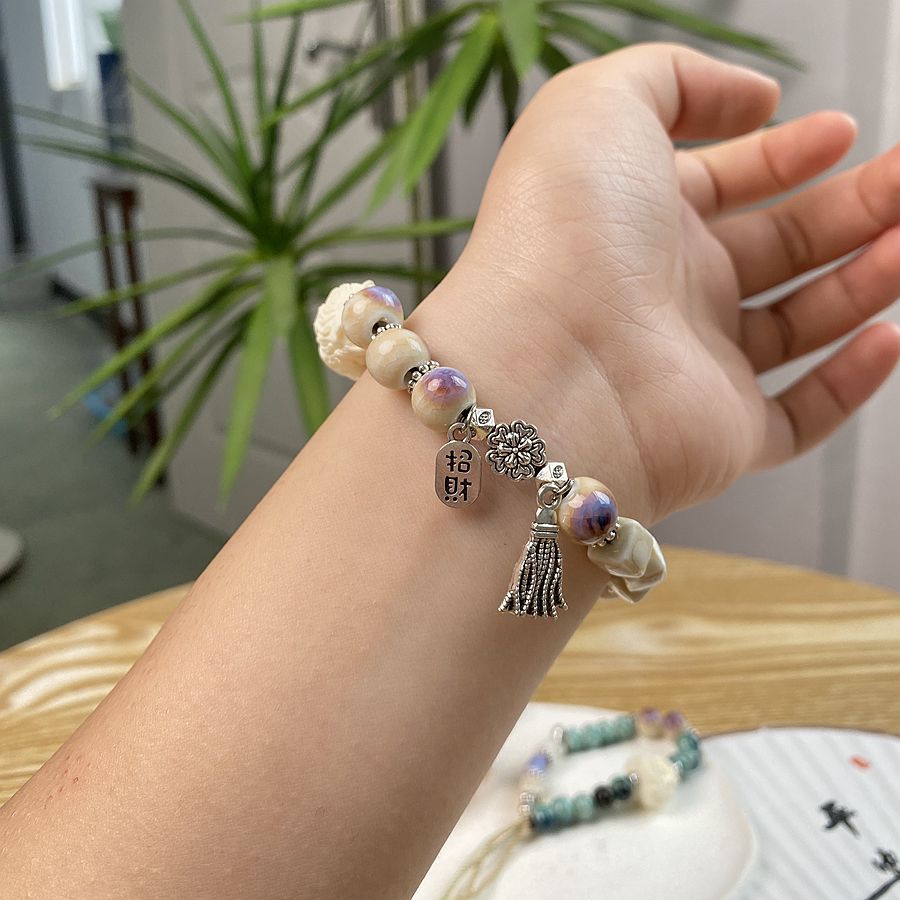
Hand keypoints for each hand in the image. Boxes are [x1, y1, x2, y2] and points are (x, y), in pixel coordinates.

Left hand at [420, 43, 899, 522]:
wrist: (548, 367)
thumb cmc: (561, 232)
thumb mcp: (600, 105)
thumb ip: (673, 79)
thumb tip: (752, 99)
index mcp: (635, 221)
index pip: (724, 184)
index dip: (784, 154)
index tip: (841, 131)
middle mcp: (665, 294)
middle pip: (776, 247)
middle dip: (852, 207)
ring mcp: (694, 368)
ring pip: (799, 324)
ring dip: (867, 279)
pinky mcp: (723, 438)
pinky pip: (797, 418)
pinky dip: (848, 383)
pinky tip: (887, 336)